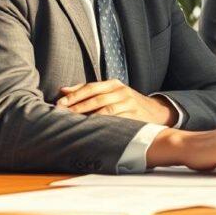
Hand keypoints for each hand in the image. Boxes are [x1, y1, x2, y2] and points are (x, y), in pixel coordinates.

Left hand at [57, 79, 176, 125]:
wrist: (155, 111)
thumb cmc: (126, 101)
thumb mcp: (110, 91)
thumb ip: (87, 90)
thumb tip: (62, 90)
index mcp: (114, 84)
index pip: (91, 87)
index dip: (74, 95)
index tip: (60, 103)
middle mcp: (122, 92)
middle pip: (97, 99)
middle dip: (78, 107)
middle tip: (62, 114)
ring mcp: (129, 104)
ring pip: (106, 111)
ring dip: (88, 117)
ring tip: (74, 123)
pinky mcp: (135, 117)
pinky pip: (116, 121)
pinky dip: (103, 125)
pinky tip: (91, 130)